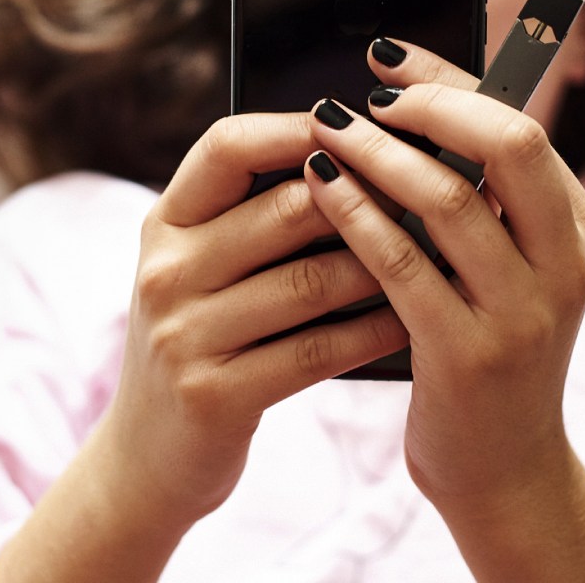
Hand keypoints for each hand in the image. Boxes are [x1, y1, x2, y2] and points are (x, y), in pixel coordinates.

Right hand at [94, 112, 408, 527]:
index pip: (226, 146)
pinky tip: (412, 320)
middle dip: (366, 198)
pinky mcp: (214, 395)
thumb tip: (357, 156)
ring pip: (310, 282)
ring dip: (383, 265)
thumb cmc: (199, 341)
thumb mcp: (198, 268)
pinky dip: (372, 331)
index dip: (297, 127)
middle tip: (431, 190)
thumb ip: (252, 215)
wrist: (146, 457)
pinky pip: (315, 352)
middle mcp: (167, 272)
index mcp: (164, 223)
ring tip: (438, 250)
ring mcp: (185, 336)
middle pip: (284, 210)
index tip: (360, 126)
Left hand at [304, 41, 584, 521]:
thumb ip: (480, 196)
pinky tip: (320, 188)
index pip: (519, 121)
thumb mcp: (509, 268)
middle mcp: (566, 262)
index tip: (386, 56)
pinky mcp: (470, 354)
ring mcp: (523, 311)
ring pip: (448, 198)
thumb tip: (407, 104)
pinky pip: (403, 263)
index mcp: (579, 227)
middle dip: (426, 103)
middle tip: (360, 97)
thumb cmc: (488, 348)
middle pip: (508, 142)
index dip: (448, 79)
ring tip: (325, 130)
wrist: (506, 470)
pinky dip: (357, 214)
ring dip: (377, 154)